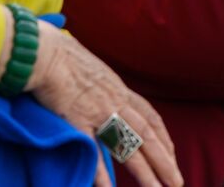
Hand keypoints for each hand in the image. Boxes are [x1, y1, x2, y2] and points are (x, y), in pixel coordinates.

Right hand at [28, 23, 182, 186]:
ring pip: (128, 146)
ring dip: (144, 171)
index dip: (163, 138)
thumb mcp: (93, 70)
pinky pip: (92, 150)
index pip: (150, 117)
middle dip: (164, 161)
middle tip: (177, 182)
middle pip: (147, 136)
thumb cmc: (63, 57)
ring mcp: (98, 112)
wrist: (46, 51)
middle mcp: (115, 102)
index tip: (171, 155)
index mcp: (120, 90)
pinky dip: (101, 171)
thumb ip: (102, 86)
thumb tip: (102, 92)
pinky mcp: (76, 120)